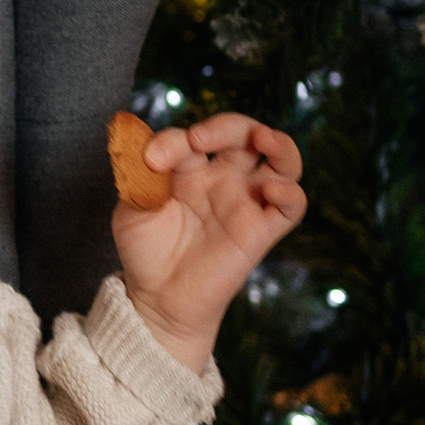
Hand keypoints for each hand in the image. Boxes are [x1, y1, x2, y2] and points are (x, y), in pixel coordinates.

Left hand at [114, 112, 305, 370]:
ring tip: (263, 138)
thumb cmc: (146, 252)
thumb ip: (140, 178)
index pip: (192, 138)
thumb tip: (151, 152)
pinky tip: (271, 189)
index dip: (173, 141)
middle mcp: (224, 179)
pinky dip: (290, 193)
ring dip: (279, 143)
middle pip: (244, 134)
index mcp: (191, 167)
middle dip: (227, 126)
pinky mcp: (262, 231)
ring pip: (283, 161)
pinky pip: (292, 206)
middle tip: (199, 138)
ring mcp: (246, 202)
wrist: (157, 299)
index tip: (151, 159)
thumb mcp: (132, 210)